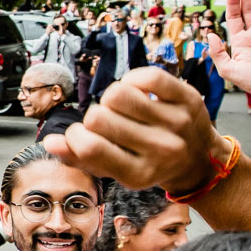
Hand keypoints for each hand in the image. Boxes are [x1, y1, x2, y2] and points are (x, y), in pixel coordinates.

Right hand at [47, 68, 221, 193]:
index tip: (81, 135)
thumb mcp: (116, 171)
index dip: (75, 136)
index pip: (89, 147)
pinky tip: (135, 91)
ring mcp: (177, 123)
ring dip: (111, 98)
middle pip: (99, 117)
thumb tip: (49, 142)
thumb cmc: (148, 164)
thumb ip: (80, 158)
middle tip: (108, 124)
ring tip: (121, 108)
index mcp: (139, 175)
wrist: (201, 160)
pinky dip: (132, 79)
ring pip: (118, 93)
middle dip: (94, 117)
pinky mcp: (188, 98)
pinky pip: (146, 76)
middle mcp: (162, 150)